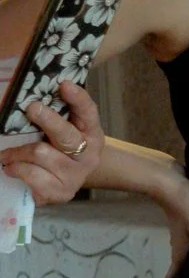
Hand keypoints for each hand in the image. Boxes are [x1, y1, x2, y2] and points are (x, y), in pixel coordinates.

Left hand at [0, 84, 104, 202]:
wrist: (69, 182)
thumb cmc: (60, 150)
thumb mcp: (64, 131)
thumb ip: (56, 114)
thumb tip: (28, 96)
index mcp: (91, 133)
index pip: (88, 112)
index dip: (78, 98)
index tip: (64, 84)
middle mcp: (88, 155)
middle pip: (66, 136)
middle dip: (48, 120)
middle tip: (32, 108)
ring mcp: (76, 175)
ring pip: (41, 154)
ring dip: (16, 152)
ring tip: (6, 154)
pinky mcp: (62, 192)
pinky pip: (32, 175)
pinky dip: (16, 169)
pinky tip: (11, 168)